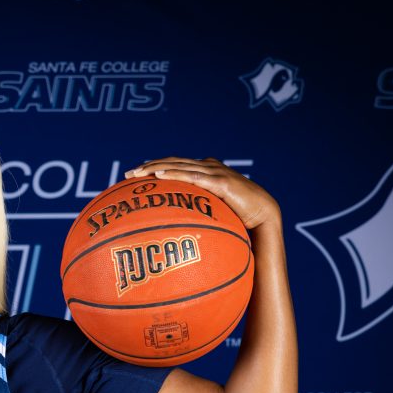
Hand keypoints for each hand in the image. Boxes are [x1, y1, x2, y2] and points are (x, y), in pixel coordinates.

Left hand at [125, 157, 279, 230]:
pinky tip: (158, 176)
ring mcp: (214, 173)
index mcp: (205, 172)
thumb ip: (196, 213)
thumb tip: (175, 230)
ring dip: (156, 168)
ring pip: (179, 166)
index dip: (154, 167)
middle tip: (128, 174)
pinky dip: (174, 175)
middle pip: (172, 162)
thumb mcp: (212, 213)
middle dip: (149, 166)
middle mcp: (208, 167)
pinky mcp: (220, 182)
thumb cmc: (239, 220)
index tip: (135, 175)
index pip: (175, 165)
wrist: (264, 218)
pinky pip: (192, 177)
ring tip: (138, 173)